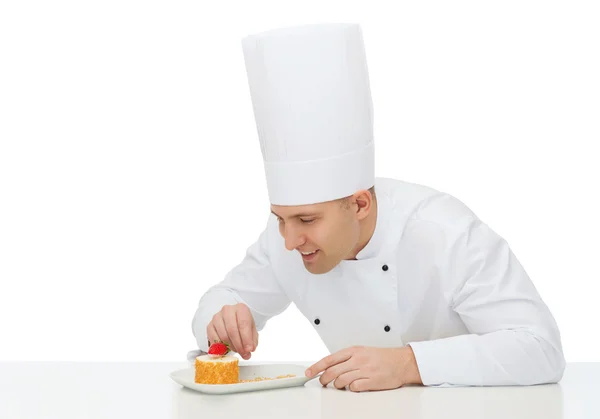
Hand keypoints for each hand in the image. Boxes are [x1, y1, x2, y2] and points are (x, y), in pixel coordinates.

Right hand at [206, 303, 257, 359]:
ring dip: (231, 346)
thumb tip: (249, 350)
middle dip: (238, 345)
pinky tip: (226, 348)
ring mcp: (217, 317)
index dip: (246, 339)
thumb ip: (252, 340)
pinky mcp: (210, 325)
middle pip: (232, 330)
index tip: (249, 349)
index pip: (243, 324)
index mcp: (241, 308)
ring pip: (223, 336)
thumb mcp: (252, 330)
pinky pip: (214, 339)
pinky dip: (220, 347)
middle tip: (243, 353)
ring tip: (236, 350)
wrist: (233, 320)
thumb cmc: (242, 324)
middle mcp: (228, 310)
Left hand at [305, 345, 421, 391]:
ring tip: (339, 386)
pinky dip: (350, 389)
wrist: (402, 362)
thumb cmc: (382, 357)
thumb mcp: (362, 352)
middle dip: (324, 379)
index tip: (309, 372)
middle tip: (323, 382)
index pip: (329, 359)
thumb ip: (347, 358)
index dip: (317, 367)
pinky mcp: (371, 381)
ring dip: (337, 385)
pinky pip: (354, 387)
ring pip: (341, 380)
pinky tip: (353, 387)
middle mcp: (358, 360)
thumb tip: (330, 367)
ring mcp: (364, 370)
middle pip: (333, 371)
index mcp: (353, 351)